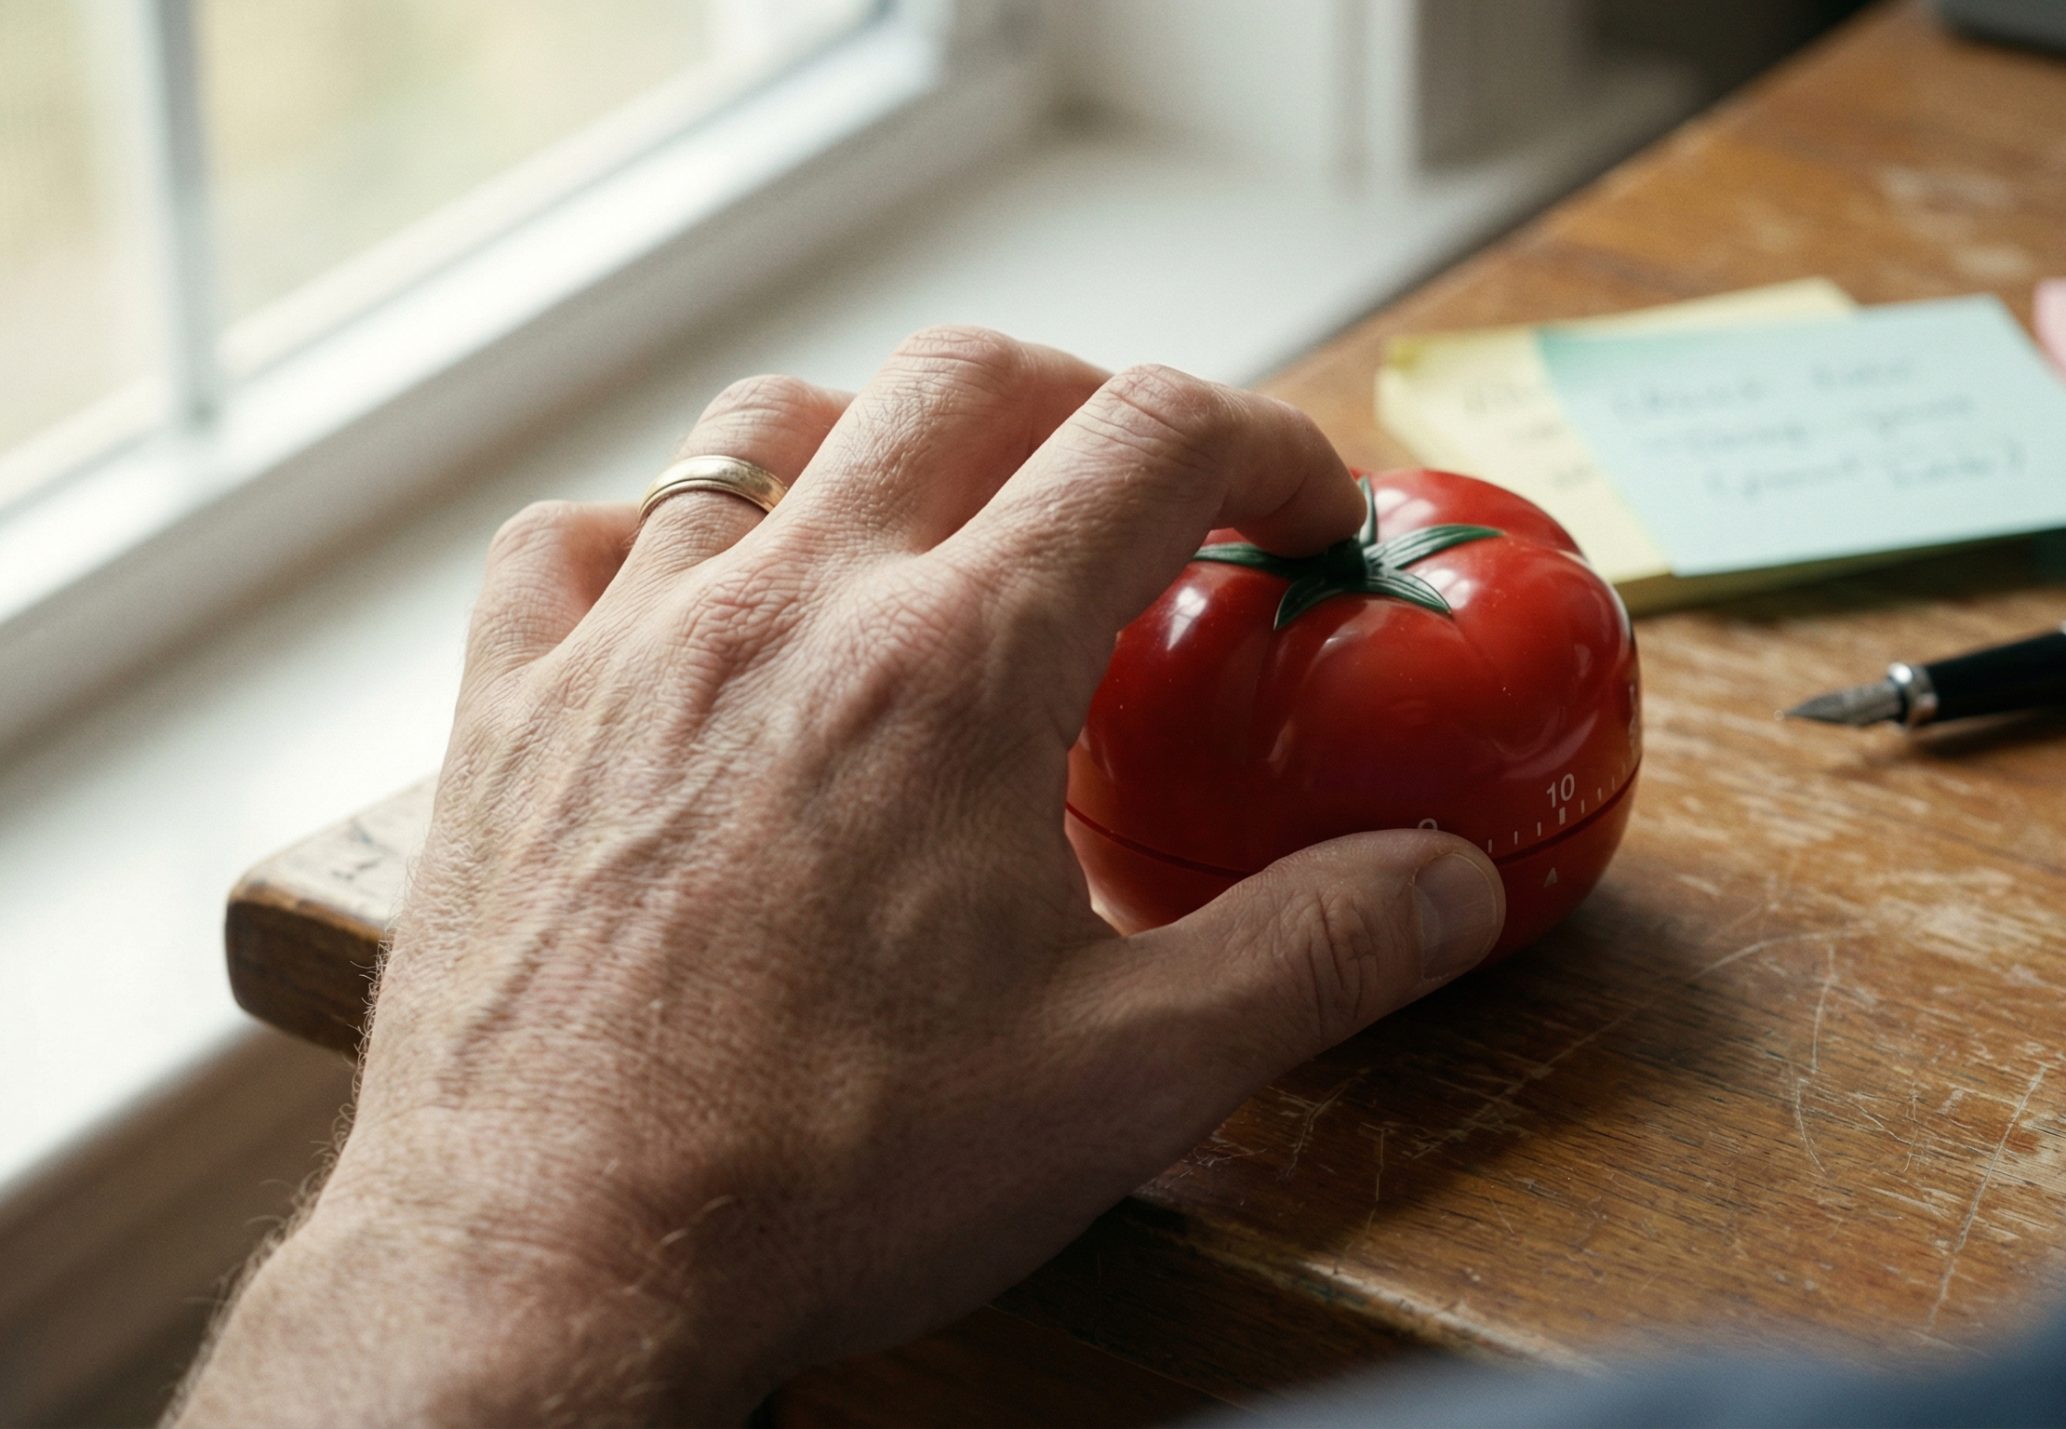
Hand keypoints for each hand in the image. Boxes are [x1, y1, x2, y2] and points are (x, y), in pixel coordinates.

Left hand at [174, 329, 1504, 1424]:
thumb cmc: (826, 1180)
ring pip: (762, 425)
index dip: (1265, 444)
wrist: (549, 1277)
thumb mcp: (1128, 1080)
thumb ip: (1314, 955)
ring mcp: (628, 647)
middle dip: (1091, 403)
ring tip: (939, 530)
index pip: (1152, 440)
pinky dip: (659, 532)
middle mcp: (786, 609)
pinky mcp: (509, 716)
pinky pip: (572, 541)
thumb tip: (1450, 886)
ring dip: (882, 441)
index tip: (1300, 512)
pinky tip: (705, 608)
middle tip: (1145, 500)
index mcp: (957, 668)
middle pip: (965, 376)